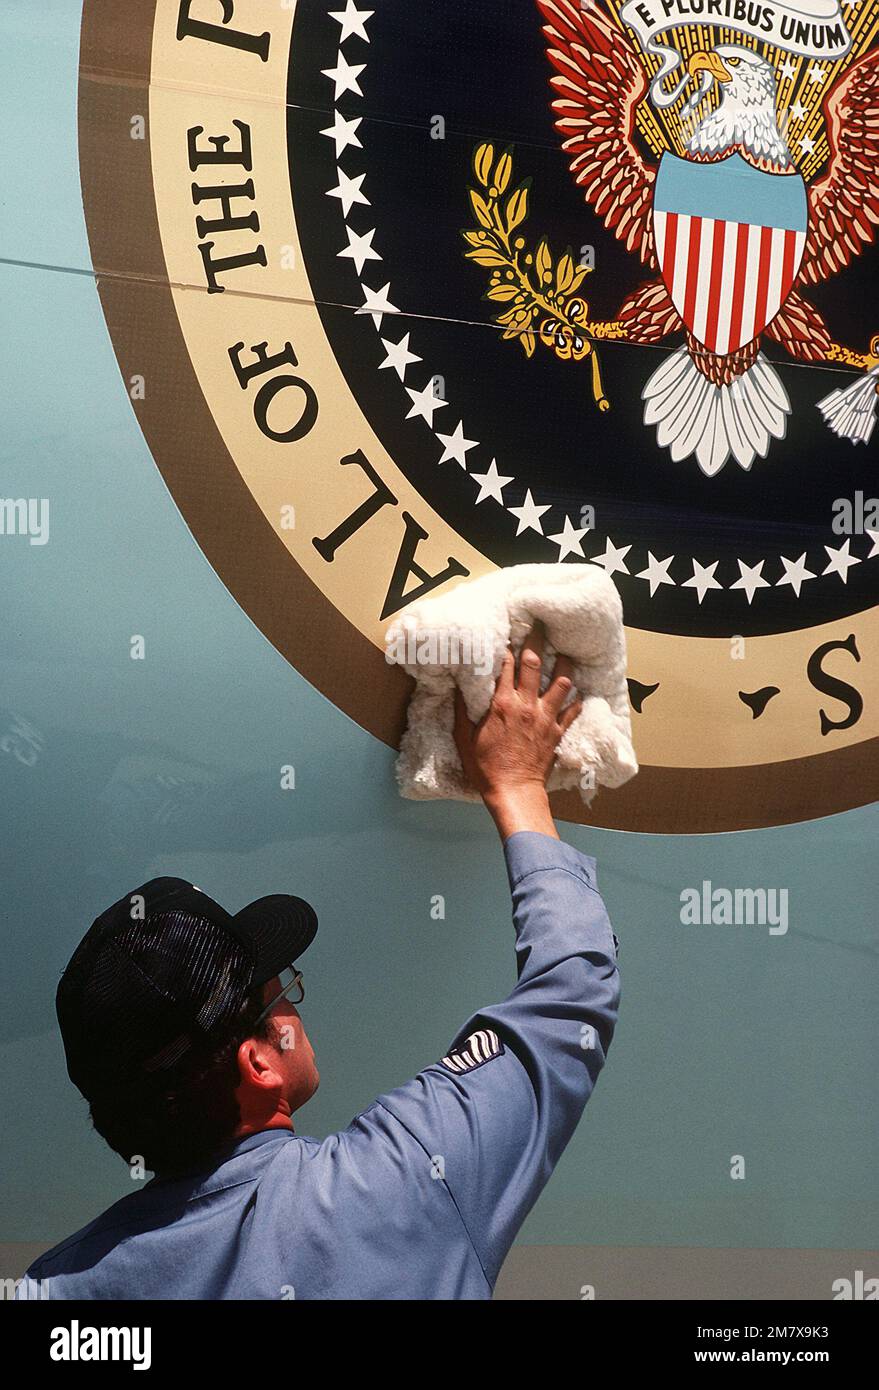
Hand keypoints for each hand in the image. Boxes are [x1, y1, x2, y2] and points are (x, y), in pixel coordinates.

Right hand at [453, 624, 581, 839]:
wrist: (514, 791)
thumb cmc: (486, 767)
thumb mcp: (464, 738)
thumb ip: (463, 710)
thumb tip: (459, 687)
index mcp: (502, 703)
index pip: (505, 665)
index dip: (506, 647)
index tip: (508, 632)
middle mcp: (526, 705)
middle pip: (534, 664)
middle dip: (537, 641)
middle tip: (541, 624)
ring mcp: (545, 718)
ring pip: (561, 682)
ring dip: (564, 665)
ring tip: (567, 652)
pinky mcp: (557, 732)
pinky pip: (572, 711)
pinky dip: (577, 700)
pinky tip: (580, 691)